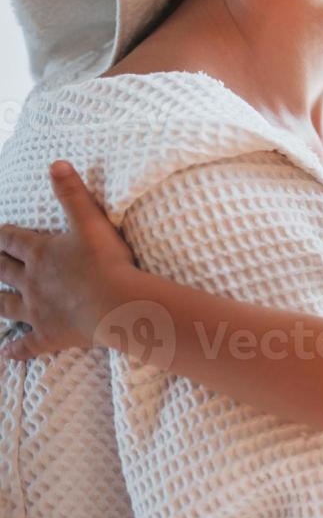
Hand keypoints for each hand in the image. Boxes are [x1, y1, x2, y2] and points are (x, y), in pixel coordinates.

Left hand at [0, 160, 139, 359]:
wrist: (117, 304)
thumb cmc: (107, 262)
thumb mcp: (90, 221)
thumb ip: (72, 192)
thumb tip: (56, 163)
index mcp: (39, 253)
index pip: (11, 240)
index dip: (2, 236)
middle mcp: (31, 282)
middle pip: (3, 271)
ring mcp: (37, 311)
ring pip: (7, 306)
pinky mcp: (49, 335)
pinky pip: (28, 345)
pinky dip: (16, 350)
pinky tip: (6, 354)